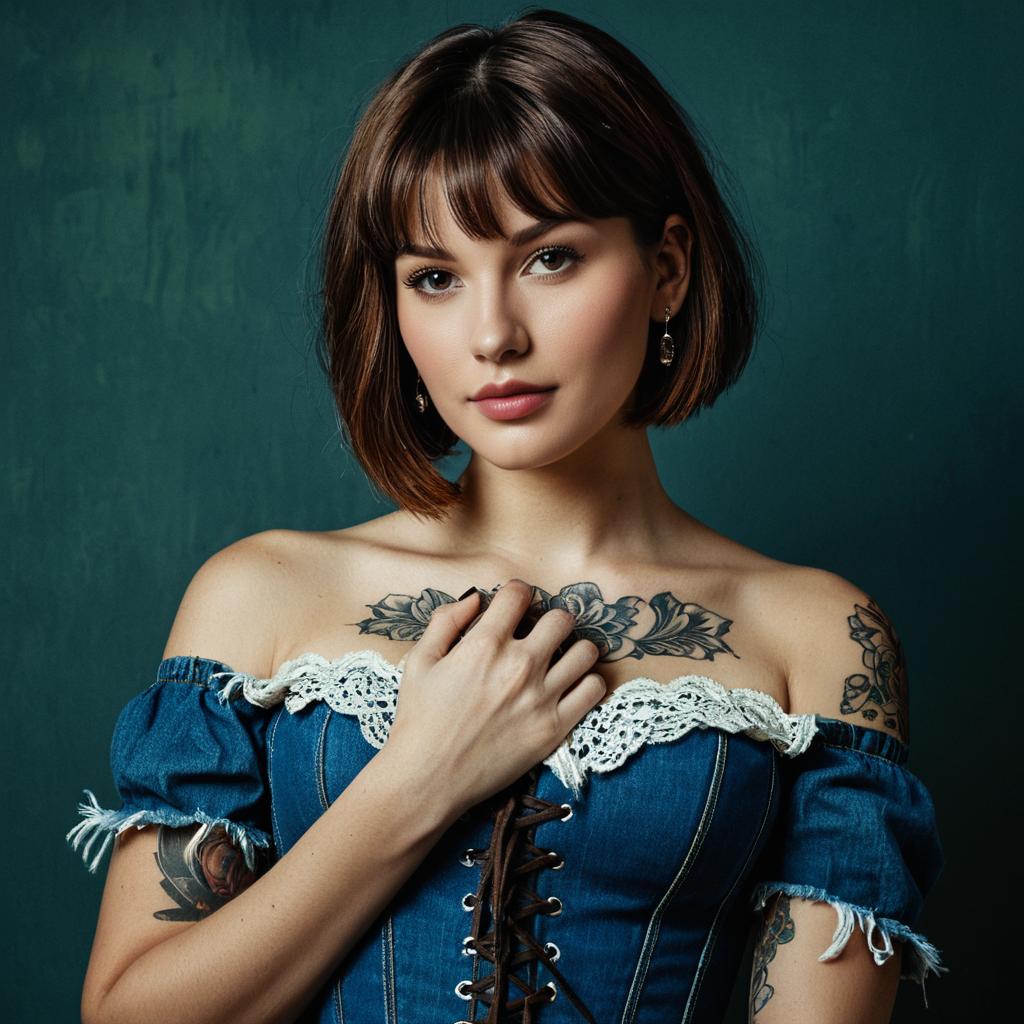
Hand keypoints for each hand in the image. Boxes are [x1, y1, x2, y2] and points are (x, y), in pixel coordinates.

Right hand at [384, 579, 605, 813]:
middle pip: (562, 618)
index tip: (513, 606)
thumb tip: (475, 598)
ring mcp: (541, 697)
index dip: (516, 594)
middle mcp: (519, 665)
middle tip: (540, 633)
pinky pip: (594, 690)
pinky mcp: (554, 728)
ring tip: (559, 658)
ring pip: (585, 651)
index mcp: (485, 644)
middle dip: (550, 619)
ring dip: (574, 648)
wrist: (427, 778)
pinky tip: (568, 686)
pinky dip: (587, 682)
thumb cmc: (419, 719)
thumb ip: (446, 621)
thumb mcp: (419, 661)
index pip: (520, 594)